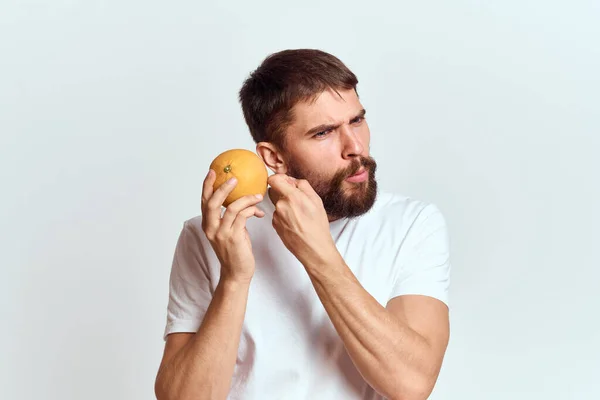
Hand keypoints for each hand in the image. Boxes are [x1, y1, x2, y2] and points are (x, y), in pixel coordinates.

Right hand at [201, 169, 264, 283]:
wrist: (237, 272)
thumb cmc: (236, 251)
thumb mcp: (231, 230)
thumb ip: (232, 217)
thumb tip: (243, 199)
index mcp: (208, 225)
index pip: (204, 201)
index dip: (207, 185)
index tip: (212, 172)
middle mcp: (211, 228)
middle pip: (212, 202)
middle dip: (223, 187)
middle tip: (234, 178)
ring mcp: (221, 233)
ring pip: (231, 208)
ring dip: (246, 199)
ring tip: (257, 194)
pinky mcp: (233, 238)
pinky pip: (242, 217)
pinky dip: (251, 210)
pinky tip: (259, 211)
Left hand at [268, 174, 338, 265]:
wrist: (313, 249)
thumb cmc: (318, 227)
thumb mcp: (317, 201)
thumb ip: (303, 186)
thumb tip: (292, 180)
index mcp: (292, 197)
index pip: (273, 179)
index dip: (278, 179)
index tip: (284, 182)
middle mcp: (281, 205)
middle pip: (274, 191)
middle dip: (282, 192)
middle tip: (295, 200)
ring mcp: (276, 216)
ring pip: (277, 204)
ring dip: (284, 205)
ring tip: (298, 215)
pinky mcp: (275, 225)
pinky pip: (277, 215)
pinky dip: (284, 216)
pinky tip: (294, 223)